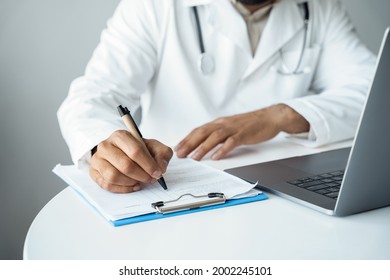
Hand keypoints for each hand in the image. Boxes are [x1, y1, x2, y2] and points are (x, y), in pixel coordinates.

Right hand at [89, 130, 172, 192]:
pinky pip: (107, 185)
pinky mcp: (94, 172)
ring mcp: (97, 159)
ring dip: (131, 182)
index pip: (136, 151)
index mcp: (121, 136)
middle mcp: (106, 145)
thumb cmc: (137, 150)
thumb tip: (161, 167)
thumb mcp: (154, 147)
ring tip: (140, 182)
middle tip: (150, 179)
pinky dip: (122, 189)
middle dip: (142, 175)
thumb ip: (162, 154)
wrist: (121, 152)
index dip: (149, 165)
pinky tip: (133, 186)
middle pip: (125, 165)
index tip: (157, 173)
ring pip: (114, 176)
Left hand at [175, 104, 308, 160]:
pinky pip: (231, 142)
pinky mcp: (244, 134)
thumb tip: (205, 143)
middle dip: (190, 143)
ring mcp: (234, 128)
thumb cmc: (251, 124)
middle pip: (203, 133)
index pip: (199, 130)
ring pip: (214, 137)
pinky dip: (222, 149)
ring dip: (203, 147)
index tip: (177, 147)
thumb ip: (219, 133)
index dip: (187, 139)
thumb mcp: (231, 127)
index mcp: (219, 123)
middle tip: (180, 153)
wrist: (270, 117)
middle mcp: (224, 124)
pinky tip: (216, 156)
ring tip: (194, 157)